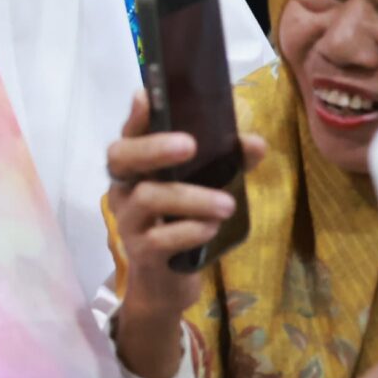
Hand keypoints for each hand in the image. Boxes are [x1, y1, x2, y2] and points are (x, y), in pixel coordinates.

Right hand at [104, 90, 265, 377]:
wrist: (168, 282)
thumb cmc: (184, 222)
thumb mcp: (203, 189)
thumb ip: (226, 164)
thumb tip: (256, 144)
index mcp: (136, 166)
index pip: (129, 133)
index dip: (135, 115)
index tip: (147, 95)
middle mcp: (124, 187)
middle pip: (121, 157)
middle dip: (155, 148)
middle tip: (191, 145)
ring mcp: (127, 220)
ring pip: (148, 198)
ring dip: (191, 197)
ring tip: (227, 204)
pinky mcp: (140, 251)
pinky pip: (160, 238)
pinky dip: (190, 230)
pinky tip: (211, 230)